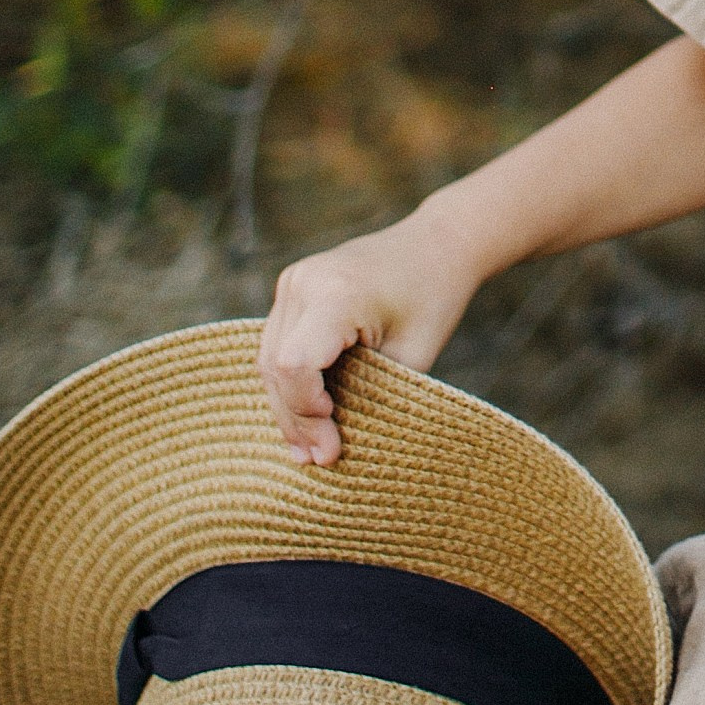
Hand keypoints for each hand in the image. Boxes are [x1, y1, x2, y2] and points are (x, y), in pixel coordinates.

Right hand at [258, 215, 477, 466]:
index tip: (331, 447)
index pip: (295, 365)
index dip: (306, 413)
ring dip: (288, 405)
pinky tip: (307, 417)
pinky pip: (278, 343)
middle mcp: (304, 282)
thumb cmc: (432, 300)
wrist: (436, 244)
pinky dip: (290, 381)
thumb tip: (330, 446)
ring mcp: (293, 281)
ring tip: (310, 450)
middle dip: (296, 419)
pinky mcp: (292, 288)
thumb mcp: (411, 355)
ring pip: (268, 358)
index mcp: (336, 294)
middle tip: (319, 460)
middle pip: (275, 366)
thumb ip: (370, 396)